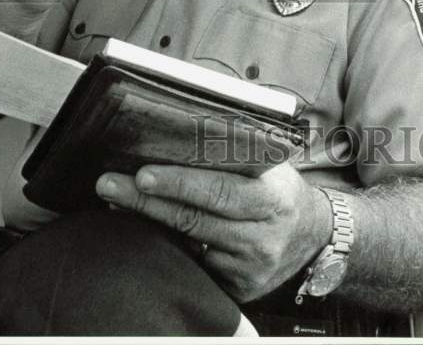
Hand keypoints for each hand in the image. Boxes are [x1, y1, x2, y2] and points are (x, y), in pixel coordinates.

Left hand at [95, 163, 332, 301]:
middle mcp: (260, 238)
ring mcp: (248, 268)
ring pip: (188, 245)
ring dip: (149, 223)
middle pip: (193, 219)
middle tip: (110, 184)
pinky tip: (146, 230)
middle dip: (146, 201)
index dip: (178, 182)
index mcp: (271, 199)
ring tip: (116, 201)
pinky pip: (195, 266)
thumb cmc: (281, 189)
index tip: (143, 173)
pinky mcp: (239, 289)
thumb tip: (184, 133)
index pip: (217, 190)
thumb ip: (237, 155)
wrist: (313, 234)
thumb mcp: (271, 168)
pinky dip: (168, 247)